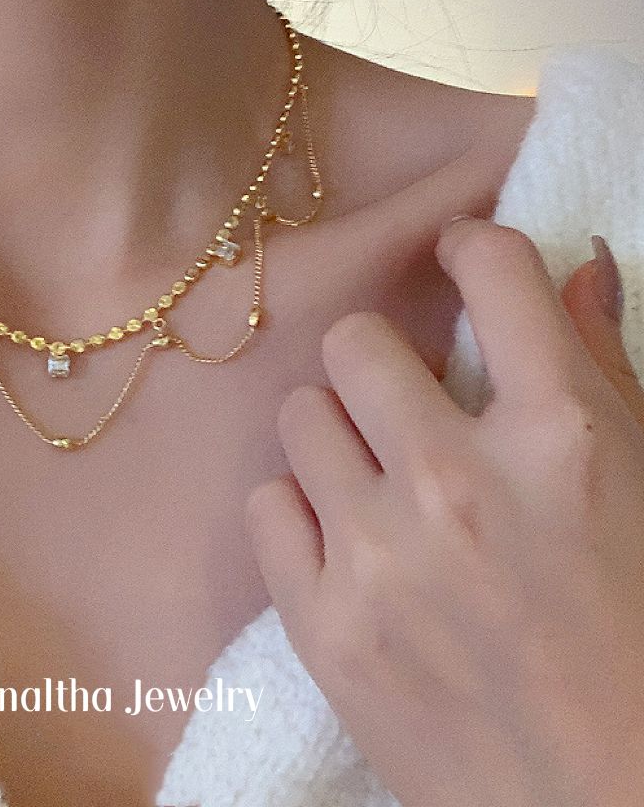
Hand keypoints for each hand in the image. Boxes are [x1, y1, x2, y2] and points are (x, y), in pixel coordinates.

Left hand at [247, 218, 643, 806]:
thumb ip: (605, 375)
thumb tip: (579, 271)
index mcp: (564, 444)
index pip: (495, 274)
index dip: (472, 247)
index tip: (460, 257)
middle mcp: (461, 485)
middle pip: (355, 341)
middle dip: (382, 360)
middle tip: (405, 402)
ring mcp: (380, 558)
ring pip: (301, 415)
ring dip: (337, 436)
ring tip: (375, 483)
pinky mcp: (323, 626)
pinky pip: (267, 505)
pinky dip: (302, 515)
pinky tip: (346, 547)